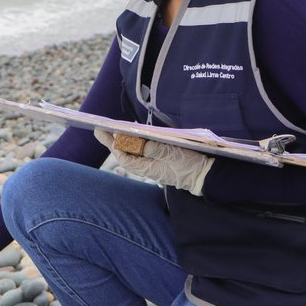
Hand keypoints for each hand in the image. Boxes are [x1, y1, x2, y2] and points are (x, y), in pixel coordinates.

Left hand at [94, 128, 213, 195]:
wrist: (205, 176)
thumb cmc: (190, 166)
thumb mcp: (173, 155)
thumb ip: (155, 149)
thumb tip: (138, 143)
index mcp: (148, 168)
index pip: (125, 158)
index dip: (114, 145)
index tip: (104, 133)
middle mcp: (148, 167)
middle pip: (126, 154)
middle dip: (113, 142)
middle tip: (99, 130)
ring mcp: (154, 164)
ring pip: (133, 152)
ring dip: (123, 141)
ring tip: (112, 130)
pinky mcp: (161, 160)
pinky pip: (144, 152)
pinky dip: (136, 143)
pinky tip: (133, 135)